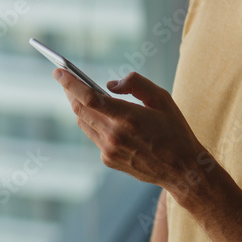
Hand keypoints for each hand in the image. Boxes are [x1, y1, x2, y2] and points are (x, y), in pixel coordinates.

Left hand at [53, 69, 216, 196]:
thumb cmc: (175, 130)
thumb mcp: (162, 98)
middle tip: (64, 78)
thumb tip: (110, 84)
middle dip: (70, 91)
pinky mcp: (109, 160)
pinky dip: (93, 123)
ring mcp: (109, 150)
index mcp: (128, 117)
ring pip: (84, 123)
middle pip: (80, 109)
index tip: (58, 71)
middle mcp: (114, 135)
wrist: (183, 170)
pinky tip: (99, 116)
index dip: (70, 83)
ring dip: (79, 107)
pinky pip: (94, 136)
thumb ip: (135, 84)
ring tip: (78, 93)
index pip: (89, 97)